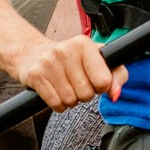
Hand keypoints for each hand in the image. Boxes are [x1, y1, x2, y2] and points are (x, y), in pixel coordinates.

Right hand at [11, 35, 127, 110]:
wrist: (32, 54)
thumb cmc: (71, 59)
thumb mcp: (97, 59)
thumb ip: (117, 74)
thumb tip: (115, 94)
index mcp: (83, 44)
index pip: (104, 81)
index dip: (101, 86)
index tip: (93, 80)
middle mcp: (65, 50)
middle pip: (87, 94)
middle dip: (84, 94)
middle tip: (76, 83)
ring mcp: (48, 63)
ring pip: (71, 101)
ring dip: (70, 100)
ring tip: (65, 86)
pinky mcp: (35, 76)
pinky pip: (56, 104)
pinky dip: (58, 105)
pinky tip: (55, 92)